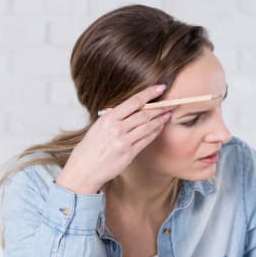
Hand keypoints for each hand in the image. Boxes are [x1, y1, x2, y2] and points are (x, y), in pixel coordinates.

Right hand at [56, 85, 171, 193]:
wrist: (84, 169)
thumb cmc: (90, 147)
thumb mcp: (99, 127)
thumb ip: (115, 117)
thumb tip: (133, 108)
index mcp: (108, 118)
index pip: (133, 102)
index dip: (149, 93)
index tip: (160, 87)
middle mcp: (116, 128)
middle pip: (144, 114)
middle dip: (160, 107)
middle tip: (171, 102)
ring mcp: (124, 141)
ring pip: (148, 126)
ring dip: (160, 119)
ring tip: (168, 114)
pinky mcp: (129, 153)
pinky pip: (146, 140)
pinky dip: (155, 132)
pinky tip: (160, 127)